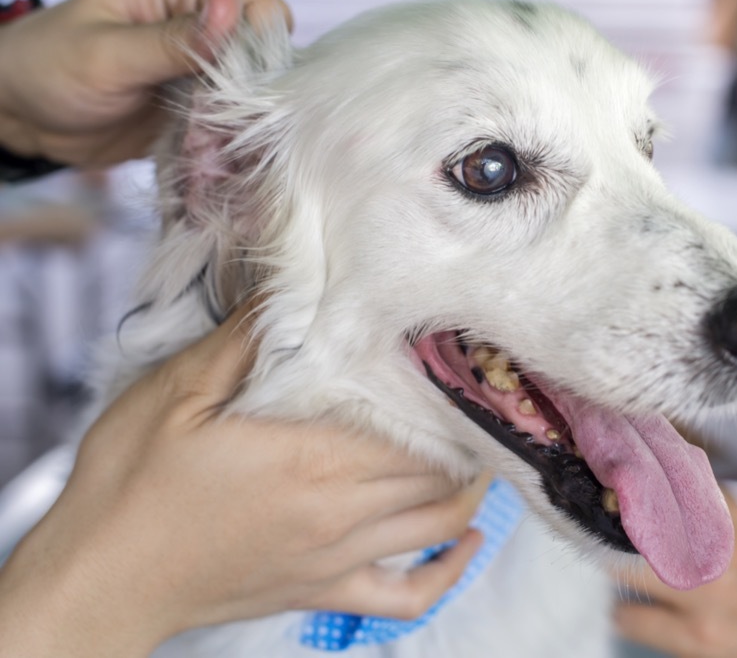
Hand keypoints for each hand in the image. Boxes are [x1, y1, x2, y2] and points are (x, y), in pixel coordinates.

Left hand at [0, 0, 291, 166]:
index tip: (241, 80)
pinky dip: (229, 136)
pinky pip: (232, 119)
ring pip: (253, 89)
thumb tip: (231, 7)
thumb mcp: (108, 54)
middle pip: (261, 48)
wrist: (22, 117)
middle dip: (254, 85)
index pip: (251, 2)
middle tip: (223, 116)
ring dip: (242, 117)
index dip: (258, 39)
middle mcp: (196, 24)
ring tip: (213, 138)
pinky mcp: (196, 105)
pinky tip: (211, 150)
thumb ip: (173, 39)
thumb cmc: (48, 68)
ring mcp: (199, 67)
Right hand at [0, 305, 486, 657]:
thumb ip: (242, 342)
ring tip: (481, 453)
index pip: (417, 429)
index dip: (451, 401)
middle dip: (468, 438)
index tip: (464, 369)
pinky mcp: (322, 591)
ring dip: (470, 491)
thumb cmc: (131, 484)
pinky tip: (462, 546)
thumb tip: (286, 290)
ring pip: (437, 525)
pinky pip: (407, 599)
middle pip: (438, 473)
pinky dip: (446, 574)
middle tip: (478, 401)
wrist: (101, 579)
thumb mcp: (174, 394)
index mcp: (312, 459)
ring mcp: (336, 558)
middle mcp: (339, 511)